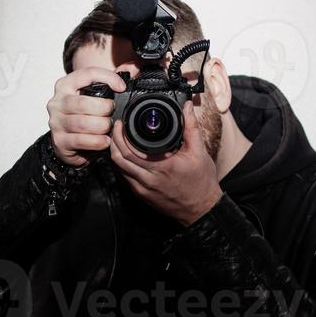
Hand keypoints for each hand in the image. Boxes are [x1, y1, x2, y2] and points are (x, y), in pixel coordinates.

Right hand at [46, 67, 126, 166]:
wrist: (69, 142)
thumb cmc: (84, 115)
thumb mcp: (95, 95)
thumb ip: (112, 80)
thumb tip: (132, 66)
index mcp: (65, 85)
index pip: (87, 74)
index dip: (108, 78)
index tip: (122, 87)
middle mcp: (57, 102)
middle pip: (84, 103)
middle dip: (104, 109)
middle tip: (112, 113)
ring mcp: (56, 122)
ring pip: (83, 123)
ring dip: (101, 127)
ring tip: (108, 128)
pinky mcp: (59, 141)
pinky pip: (81, 140)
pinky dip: (97, 141)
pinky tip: (104, 140)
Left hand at [109, 99, 222, 225]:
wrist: (201, 209)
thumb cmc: (201, 182)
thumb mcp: (199, 152)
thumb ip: (191, 127)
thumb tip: (187, 107)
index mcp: (163, 166)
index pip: (130, 150)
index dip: (121, 135)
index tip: (121, 124)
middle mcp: (149, 179)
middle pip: (119, 159)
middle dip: (114, 141)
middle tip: (116, 129)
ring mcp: (143, 189)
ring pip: (119, 169)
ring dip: (115, 153)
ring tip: (119, 140)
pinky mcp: (141, 195)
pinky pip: (125, 178)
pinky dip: (122, 165)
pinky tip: (126, 156)